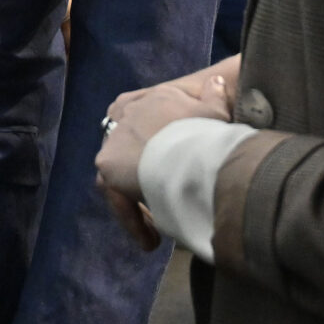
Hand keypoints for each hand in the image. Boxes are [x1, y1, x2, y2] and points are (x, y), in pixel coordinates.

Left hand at [94, 59, 238, 246]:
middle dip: (143, 177)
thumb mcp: (215, 112)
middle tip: (163, 203)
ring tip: (158, 230)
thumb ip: (213, 98)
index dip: (154, 144)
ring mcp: (114, 138)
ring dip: (137, 203)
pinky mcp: (107, 164)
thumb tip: (214, 83)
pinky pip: (117, 196)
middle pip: (128, 149)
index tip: (168, 165)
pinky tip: (150, 240)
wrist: (188, 147)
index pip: (140, 116)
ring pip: (119, 176)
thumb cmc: (206, 131)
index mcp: (152, 98)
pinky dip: (132, 218)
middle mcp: (127, 114)